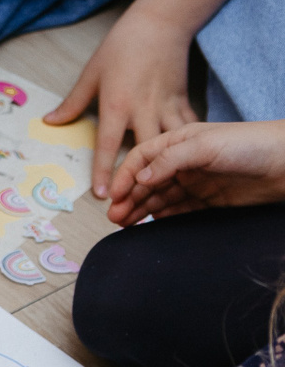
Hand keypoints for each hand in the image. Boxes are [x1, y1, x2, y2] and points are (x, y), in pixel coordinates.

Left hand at [45, 2, 196, 196]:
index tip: (102, 196)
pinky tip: (189, 167)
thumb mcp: (91, 74)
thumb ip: (72, 103)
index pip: (107, 146)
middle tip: (135, 204)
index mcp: (117, 106)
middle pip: (144, 152)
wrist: (159, 24)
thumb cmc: (121, 48)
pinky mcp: (183, 102)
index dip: (104, 172)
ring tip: (166, 194)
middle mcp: (143, 111)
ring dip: (169, 169)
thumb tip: (50, 122)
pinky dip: (188, 148)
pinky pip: (188, 131)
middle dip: (141, 179)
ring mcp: (166, 107)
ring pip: (171, 146)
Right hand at [106, 119, 284, 222]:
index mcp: (179, 142)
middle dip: (129, 198)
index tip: (114, 197)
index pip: (141, 159)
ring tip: (125, 224)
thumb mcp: (205, 145)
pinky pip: (180, 210)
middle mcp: (184, 162)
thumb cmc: (251, 144)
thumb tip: (140, 178)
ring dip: (141, 209)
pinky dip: (164, 217)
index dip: (125, 177)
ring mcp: (197, 181)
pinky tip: (152, 223)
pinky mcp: (210, 200)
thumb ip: (170, 160)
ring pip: (160, 198)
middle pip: (147, 182)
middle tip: (115, 218)